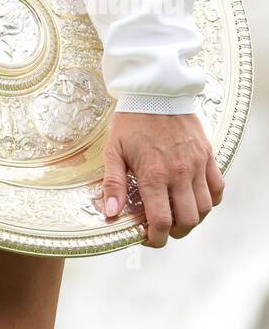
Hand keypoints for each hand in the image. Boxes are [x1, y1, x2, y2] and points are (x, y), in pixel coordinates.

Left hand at [102, 112, 224, 247]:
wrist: (155, 90)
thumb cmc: (131, 119)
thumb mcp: (113, 149)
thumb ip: (112, 183)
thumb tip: (110, 212)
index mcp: (154, 174)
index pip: (162, 221)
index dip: (156, 238)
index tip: (148, 237)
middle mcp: (179, 173)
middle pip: (188, 221)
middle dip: (175, 232)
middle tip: (162, 228)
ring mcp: (197, 164)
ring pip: (205, 208)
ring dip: (193, 218)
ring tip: (177, 214)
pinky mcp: (208, 155)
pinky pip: (218, 188)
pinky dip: (211, 200)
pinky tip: (195, 198)